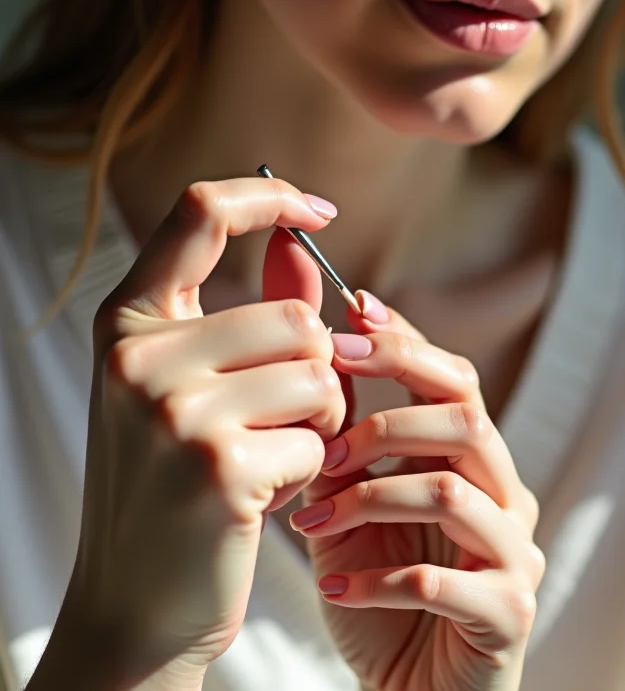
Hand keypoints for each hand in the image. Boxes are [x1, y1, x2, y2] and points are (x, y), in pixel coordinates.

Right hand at [64, 177, 345, 687]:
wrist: (135, 604)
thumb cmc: (173, 486)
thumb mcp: (196, 387)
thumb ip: (256, 310)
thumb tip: (303, 244)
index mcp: (127, 323)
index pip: (201, 212)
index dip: (269, 197)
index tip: (317, 212)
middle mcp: (138, 356)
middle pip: (297, 317)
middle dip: (316, 371)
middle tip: (286, 418)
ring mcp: (173, 409)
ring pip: (320, 374)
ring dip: (319, 421)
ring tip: (272, 456)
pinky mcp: (217, 466)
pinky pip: (318, 438)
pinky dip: (311, 469)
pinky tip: (266, 498)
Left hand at [294, 299, 543, 690]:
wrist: (408, 685)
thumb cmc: (378, 586)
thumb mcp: (352, 503)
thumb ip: (347, 442)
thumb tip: (320, 360)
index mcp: (472, 461)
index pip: (455, 379)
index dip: (406, 343)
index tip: (350, 314)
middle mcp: (503, 496)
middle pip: (465, 420)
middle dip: (387, 418)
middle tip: (326, 438)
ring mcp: (513, 553)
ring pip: (452, 491)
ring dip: (371, 496)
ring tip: (312, 518)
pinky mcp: (507, 613)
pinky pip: (443, 582)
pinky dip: (378, 578)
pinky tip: (334, 586)